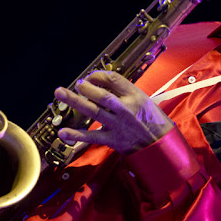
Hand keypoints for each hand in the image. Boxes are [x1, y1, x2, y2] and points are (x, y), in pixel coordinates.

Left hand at [54, 70, 173, 155]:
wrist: (160, 144)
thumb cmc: (150, 119)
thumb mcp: (142, 99)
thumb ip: (123, 90)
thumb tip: (98, 81)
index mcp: (135, 96)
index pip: (114, 80)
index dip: (98, 76)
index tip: (89, 77)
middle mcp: (126, 110)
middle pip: (102, 95)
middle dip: (86, 87)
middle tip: (77, 83)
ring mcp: (118, 125)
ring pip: (94, 111)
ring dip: (75, 102)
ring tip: (60, 93)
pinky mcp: (112, 140)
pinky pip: (92, 137)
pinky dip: (76, 135)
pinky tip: (63, 132)